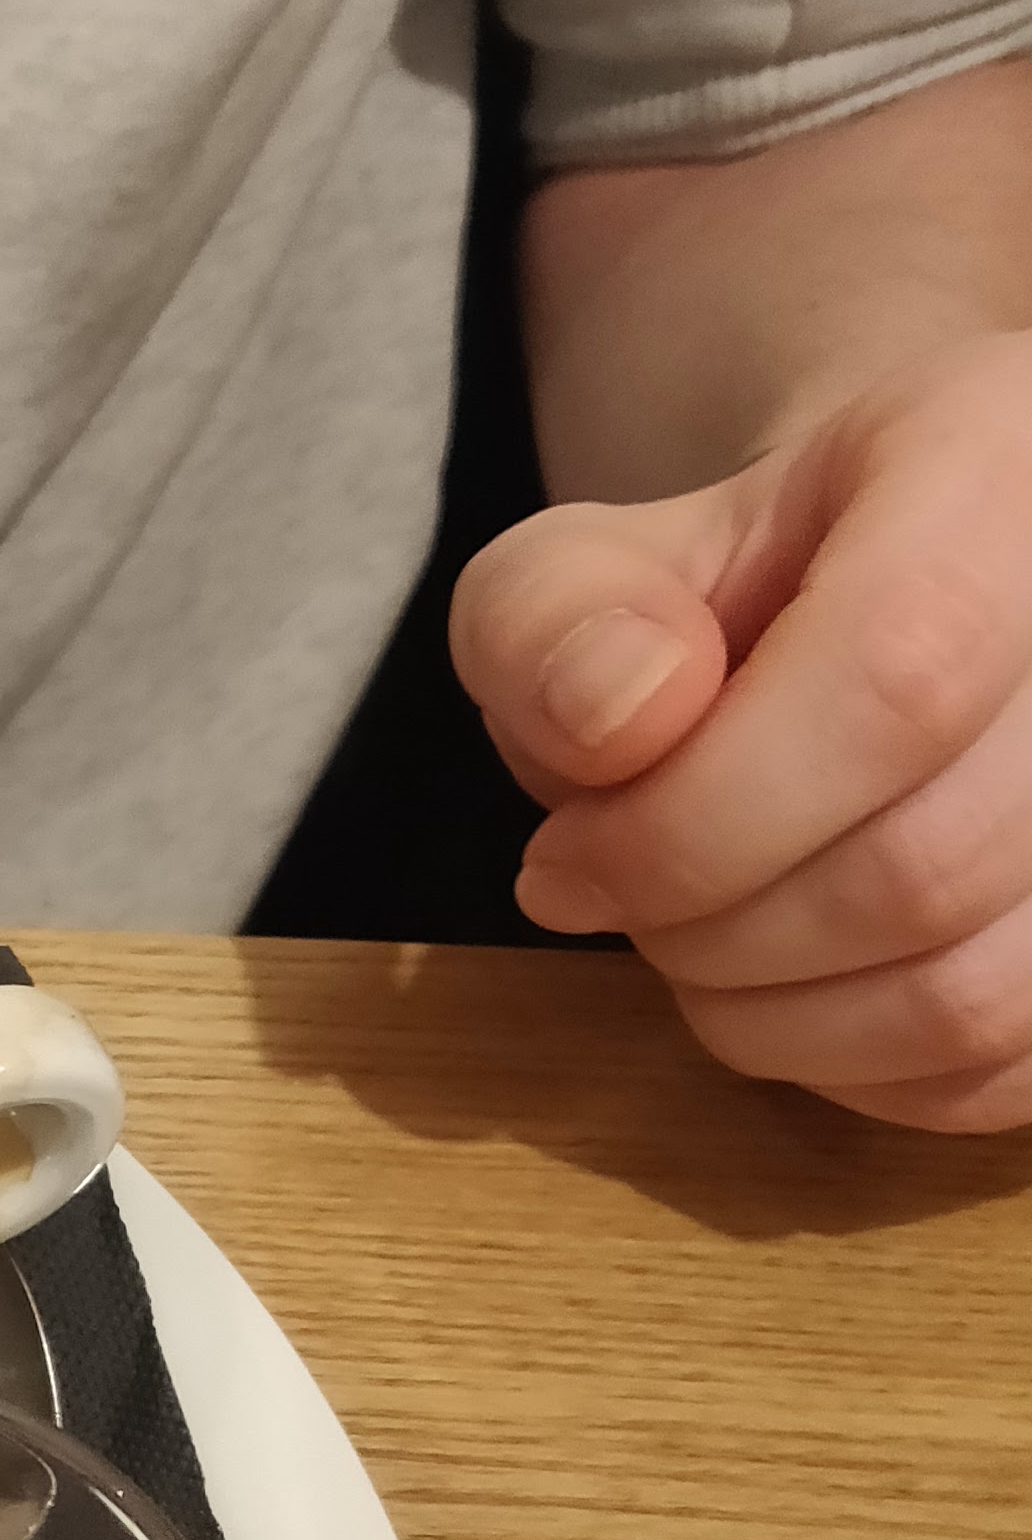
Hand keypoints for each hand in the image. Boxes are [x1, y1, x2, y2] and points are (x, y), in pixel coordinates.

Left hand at [450, 330, 1031, 1131]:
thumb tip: (620, 723)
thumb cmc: (723, 602)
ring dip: (774, 1018)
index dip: (691, 822)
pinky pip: (999, 1071)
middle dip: (711, 931)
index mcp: (1000, 468)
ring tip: (697, 942)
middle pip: (924, 866)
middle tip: (624, 900)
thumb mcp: (586, 568)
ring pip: (974, 995)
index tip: (561, 865)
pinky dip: (857, 1069)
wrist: (874, 609)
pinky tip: (794, 989)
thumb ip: (553, 624)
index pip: (893, 680)